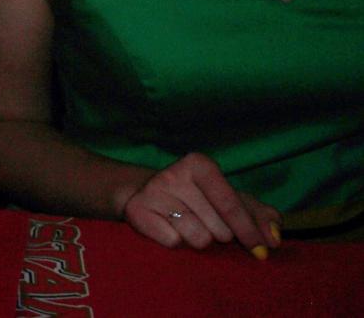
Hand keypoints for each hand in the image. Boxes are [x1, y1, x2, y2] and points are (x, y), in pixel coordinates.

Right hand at [119, 153, 281, 254]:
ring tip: (187, 224)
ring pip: (198, 238)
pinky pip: (174, 242)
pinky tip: (169, 227)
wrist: (148, 194)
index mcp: (199, 164)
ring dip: (198, 239)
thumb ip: (257, 213)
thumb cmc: (197, 197)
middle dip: (220, 234)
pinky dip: (176, 241)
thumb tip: (276, 234)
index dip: (250, 230)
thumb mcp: (229, 198)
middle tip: (206, 222)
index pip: (231, 204)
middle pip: (219, 227)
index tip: (263, 250)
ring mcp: (154, 192)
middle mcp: (175, 174)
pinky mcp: (138, 211)